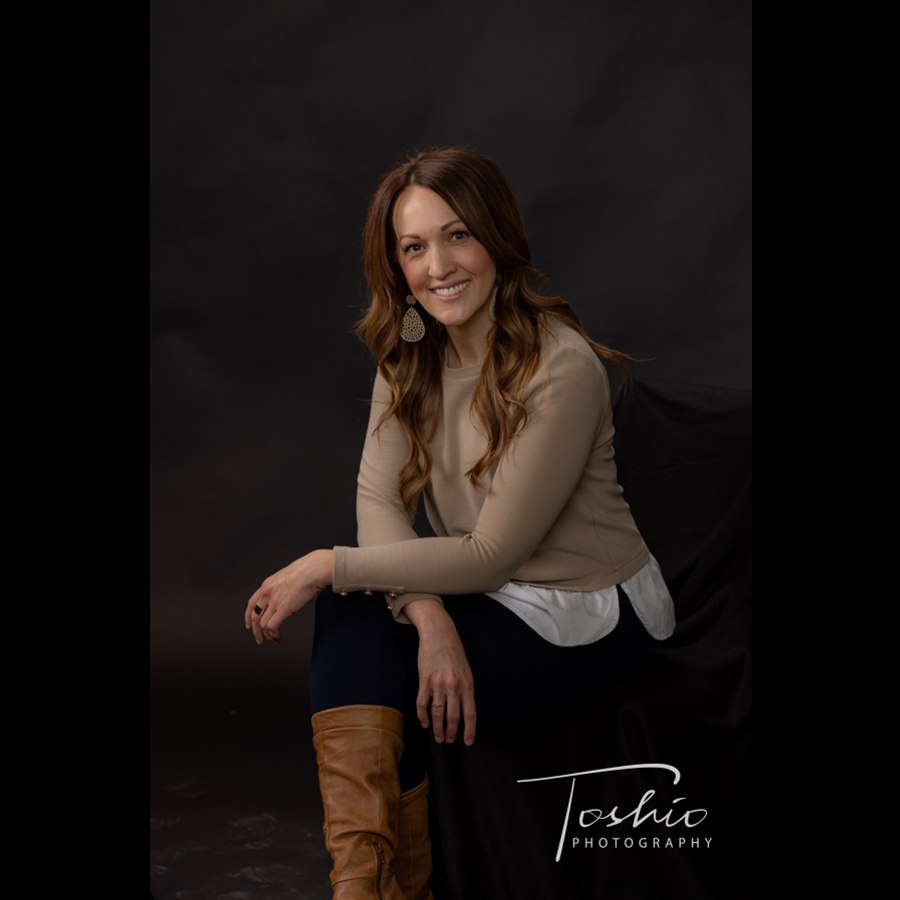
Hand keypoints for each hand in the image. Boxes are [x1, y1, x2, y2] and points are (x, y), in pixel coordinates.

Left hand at [244, 549, 331, 644]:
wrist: (314, 570)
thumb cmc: (308, 570)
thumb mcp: (287, 577)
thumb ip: (282, 587)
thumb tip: (285, 595)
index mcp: (267, 585)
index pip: (251, 604)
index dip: (248, 617)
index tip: (250, 625)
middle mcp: (267, 593)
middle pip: (254, 617)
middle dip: (256, 631)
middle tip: (260, 639)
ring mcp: (274, 601)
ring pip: (262, 624)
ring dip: (266, 636)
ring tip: (273, 640)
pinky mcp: (283, 608)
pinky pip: (272, 626)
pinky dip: (274, 635)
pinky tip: (278, 637)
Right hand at [411, 606, 476, 745]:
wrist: (439, 634)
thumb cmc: (454, 652)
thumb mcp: (466, 670)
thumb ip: (465, 689)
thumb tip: (464, 710)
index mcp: (467, 684)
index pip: (470, 714)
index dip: (470, 730)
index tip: (468, 742)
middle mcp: (454, 686)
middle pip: (453, 717)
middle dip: (451, 733)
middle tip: (449, 741)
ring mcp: (438, 684)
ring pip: (437, 714)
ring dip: (437, 728)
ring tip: (438, 737)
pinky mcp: (424, 680)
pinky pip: (422, 704)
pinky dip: (423, 717)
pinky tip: (425, 723)